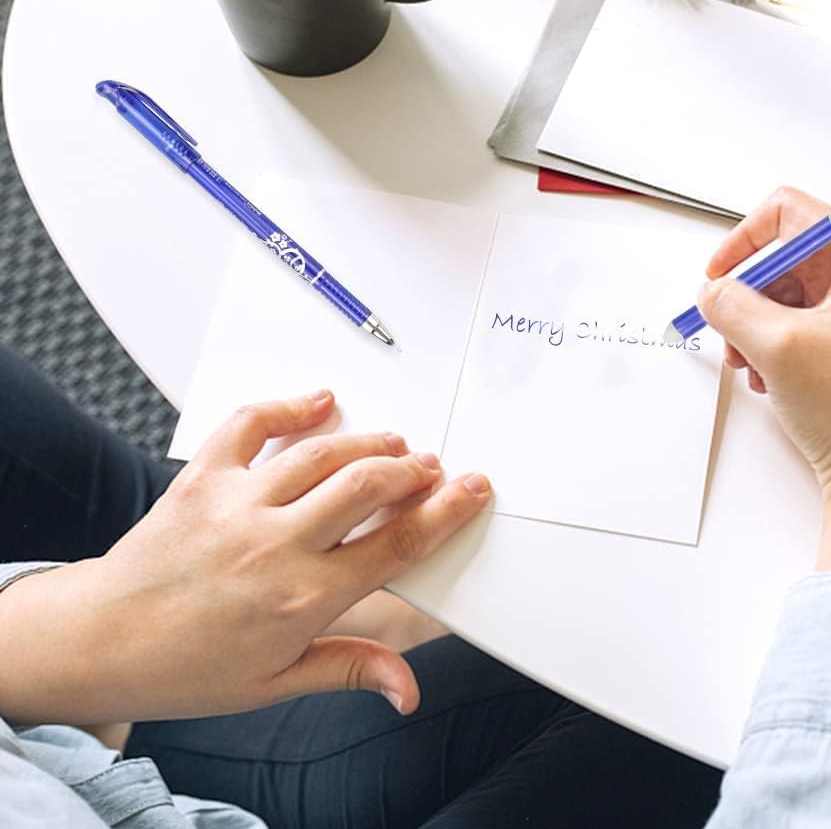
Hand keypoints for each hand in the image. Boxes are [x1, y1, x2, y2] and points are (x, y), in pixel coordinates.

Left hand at [0, 391, 491, 724]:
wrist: (101, 642)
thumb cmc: (186, 667)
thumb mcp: (276, 683)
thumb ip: (351, 668)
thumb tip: (408, 688)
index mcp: (303, 598)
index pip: (396, 545)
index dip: (444, 512)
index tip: (470, 489)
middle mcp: (275, 544)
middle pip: (368, 486)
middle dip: (413, 470)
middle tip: (431, 467)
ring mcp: (238, 504)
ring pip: (323, 454)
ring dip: (369, 442)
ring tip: (393, 442)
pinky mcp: (203, 477)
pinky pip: (250, 425)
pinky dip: (289, 405)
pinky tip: (320, 401)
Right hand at [697, 187, 830, 593]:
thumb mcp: (775, 345)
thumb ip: (730, 305)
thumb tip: (710, 290)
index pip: (789, 212)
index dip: (744, 238)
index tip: (718, 275)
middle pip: (780, 258)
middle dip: (745, 296)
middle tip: (730, 332)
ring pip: (779, 294)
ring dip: (751, 326)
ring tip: (750, 363)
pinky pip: (789, 322)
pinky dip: (767, 344)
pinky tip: (769, 376)